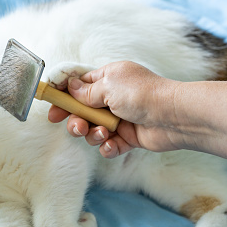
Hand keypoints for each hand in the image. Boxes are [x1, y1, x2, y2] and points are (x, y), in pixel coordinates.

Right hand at [48, 61, 180, 157]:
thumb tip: (70, 88)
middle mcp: (112, 98)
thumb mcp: (109, 86)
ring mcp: (120, 118)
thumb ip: (86, 91)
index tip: (51, 107)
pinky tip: (113, 145)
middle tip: (76, 127)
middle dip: (76, 121)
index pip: (78, 86)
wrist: (175, 117)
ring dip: (93, 135)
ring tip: (103, 134)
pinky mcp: (128, 137)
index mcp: (108, 79)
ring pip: (93, 130)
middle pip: (82, 111)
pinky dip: (108, 147)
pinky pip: (109, 145)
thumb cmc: (144, 95)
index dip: (63, 96)